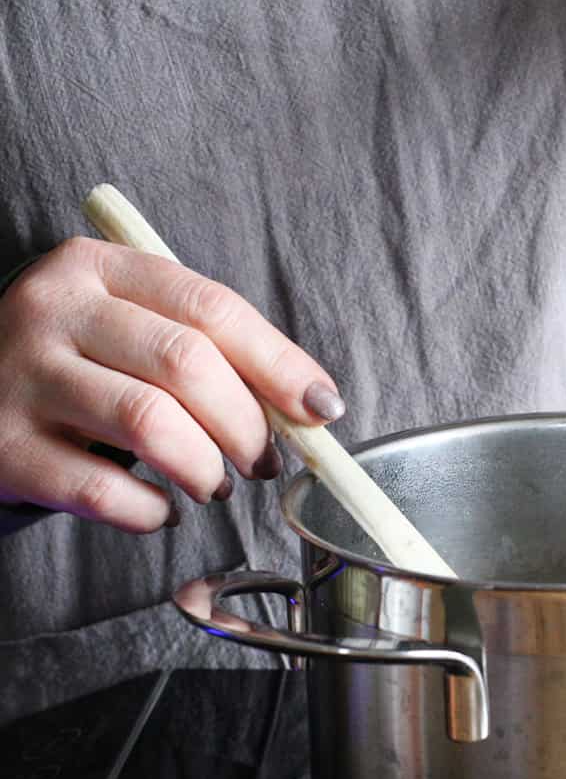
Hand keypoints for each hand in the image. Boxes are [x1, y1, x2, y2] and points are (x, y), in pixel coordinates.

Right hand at [0, 236, 345, 532]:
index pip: (212, 308)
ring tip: (213, 486)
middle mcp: (54, 310)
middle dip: (247, 426)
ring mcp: (20, 377)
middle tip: (262, 462)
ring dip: (205, 468)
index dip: (280, 364)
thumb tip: (306, 405)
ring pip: (149, 422)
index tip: (321, 408)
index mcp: (98, 268)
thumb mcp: (131, 330)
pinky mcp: (2, 448)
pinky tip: (159, 511)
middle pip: (186, 363)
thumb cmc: (76, 366)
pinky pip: (102, 489)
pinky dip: (150, 511)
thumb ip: (208, 351)